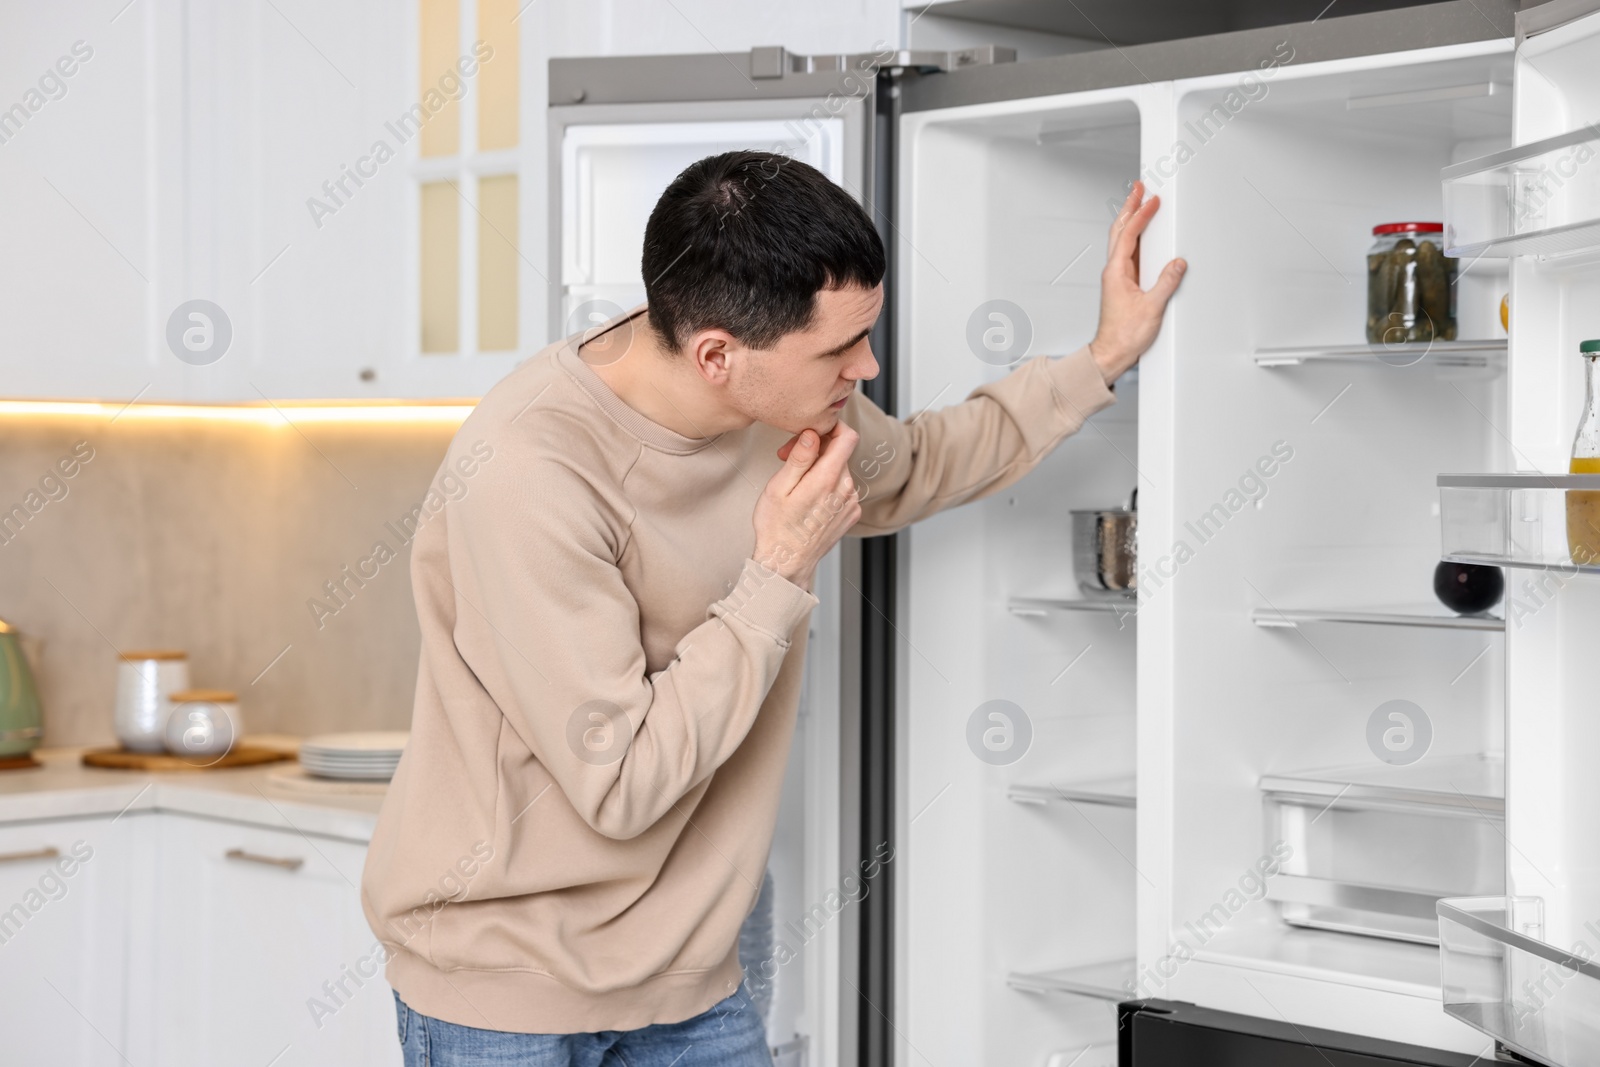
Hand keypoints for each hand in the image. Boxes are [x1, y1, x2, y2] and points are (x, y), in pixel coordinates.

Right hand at [754, 424, 861, 589]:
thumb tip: (813, 433)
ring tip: (797, 485)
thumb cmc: (777, 527)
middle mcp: (846, 490)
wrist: (786, 562)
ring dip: (821, 469)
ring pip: (840, 470)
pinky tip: (809, 499)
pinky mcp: (851, 513)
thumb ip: (800, 457)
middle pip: (840, 453)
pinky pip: (843, 488)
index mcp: (828, 479)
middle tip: (787, 460)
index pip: (848, 437)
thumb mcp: (779, 487)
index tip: (812, 433)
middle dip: (816, 450)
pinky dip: (828, 486)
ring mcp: (851, 503)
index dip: (832, 428)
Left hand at [1088, 181, 1185, 383]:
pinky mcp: (1122, 286)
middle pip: (1119, 231)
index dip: (1141, 215)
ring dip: (1130, 220)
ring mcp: (1117, 278)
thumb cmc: (1124, 336)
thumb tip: (1177, 264)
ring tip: (1138, 204)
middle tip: (1138, 189)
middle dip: (1129, 208)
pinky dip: (1134, 239)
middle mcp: (1113, 272)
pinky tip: (1141, 237)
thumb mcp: (1152, 308)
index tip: (1152, 199)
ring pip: (1121, 241)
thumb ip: (1166, 283)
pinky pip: (1128, 254)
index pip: (1129, 235)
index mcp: (1116, 272)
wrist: (1112, 354)